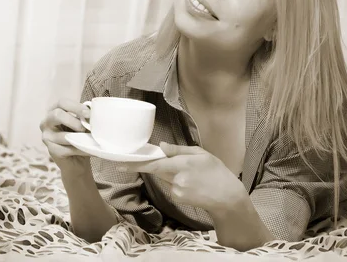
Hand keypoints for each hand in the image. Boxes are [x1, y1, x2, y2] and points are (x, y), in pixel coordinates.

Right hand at [39, 98, 91, 175]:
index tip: (89, 114)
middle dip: (74, 121)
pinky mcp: (52, 150)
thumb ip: (84, 117)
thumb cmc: (79, 136)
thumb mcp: (81, 123)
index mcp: (54, 111)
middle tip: (85, 128)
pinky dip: (82, 149)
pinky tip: (90, 150)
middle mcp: (46, 122)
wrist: (77, 160)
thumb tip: (94, 113)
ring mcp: (47, 137)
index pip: (62, 102)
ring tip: (91, 140)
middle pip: (57, 115)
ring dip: (80, 138)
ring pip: (64, 135)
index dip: (76, 107)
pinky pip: (69, 148)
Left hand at [117, 143, 246, 212]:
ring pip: (164, 177)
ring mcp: (176, 191)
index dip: (136, 164)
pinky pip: (170, 186)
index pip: (154, 165)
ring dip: (170, 173)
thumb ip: (179, 150)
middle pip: (157, 170)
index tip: (120, 163)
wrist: (226, 197)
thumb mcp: (202, 154)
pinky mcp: (177, 199)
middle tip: (166, 161)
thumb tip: (161, 147)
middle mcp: (177, 179)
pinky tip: (191, 183)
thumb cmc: (217, 172)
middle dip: (156, 164)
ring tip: (192, 174)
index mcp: (184, 164)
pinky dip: (176, 181)